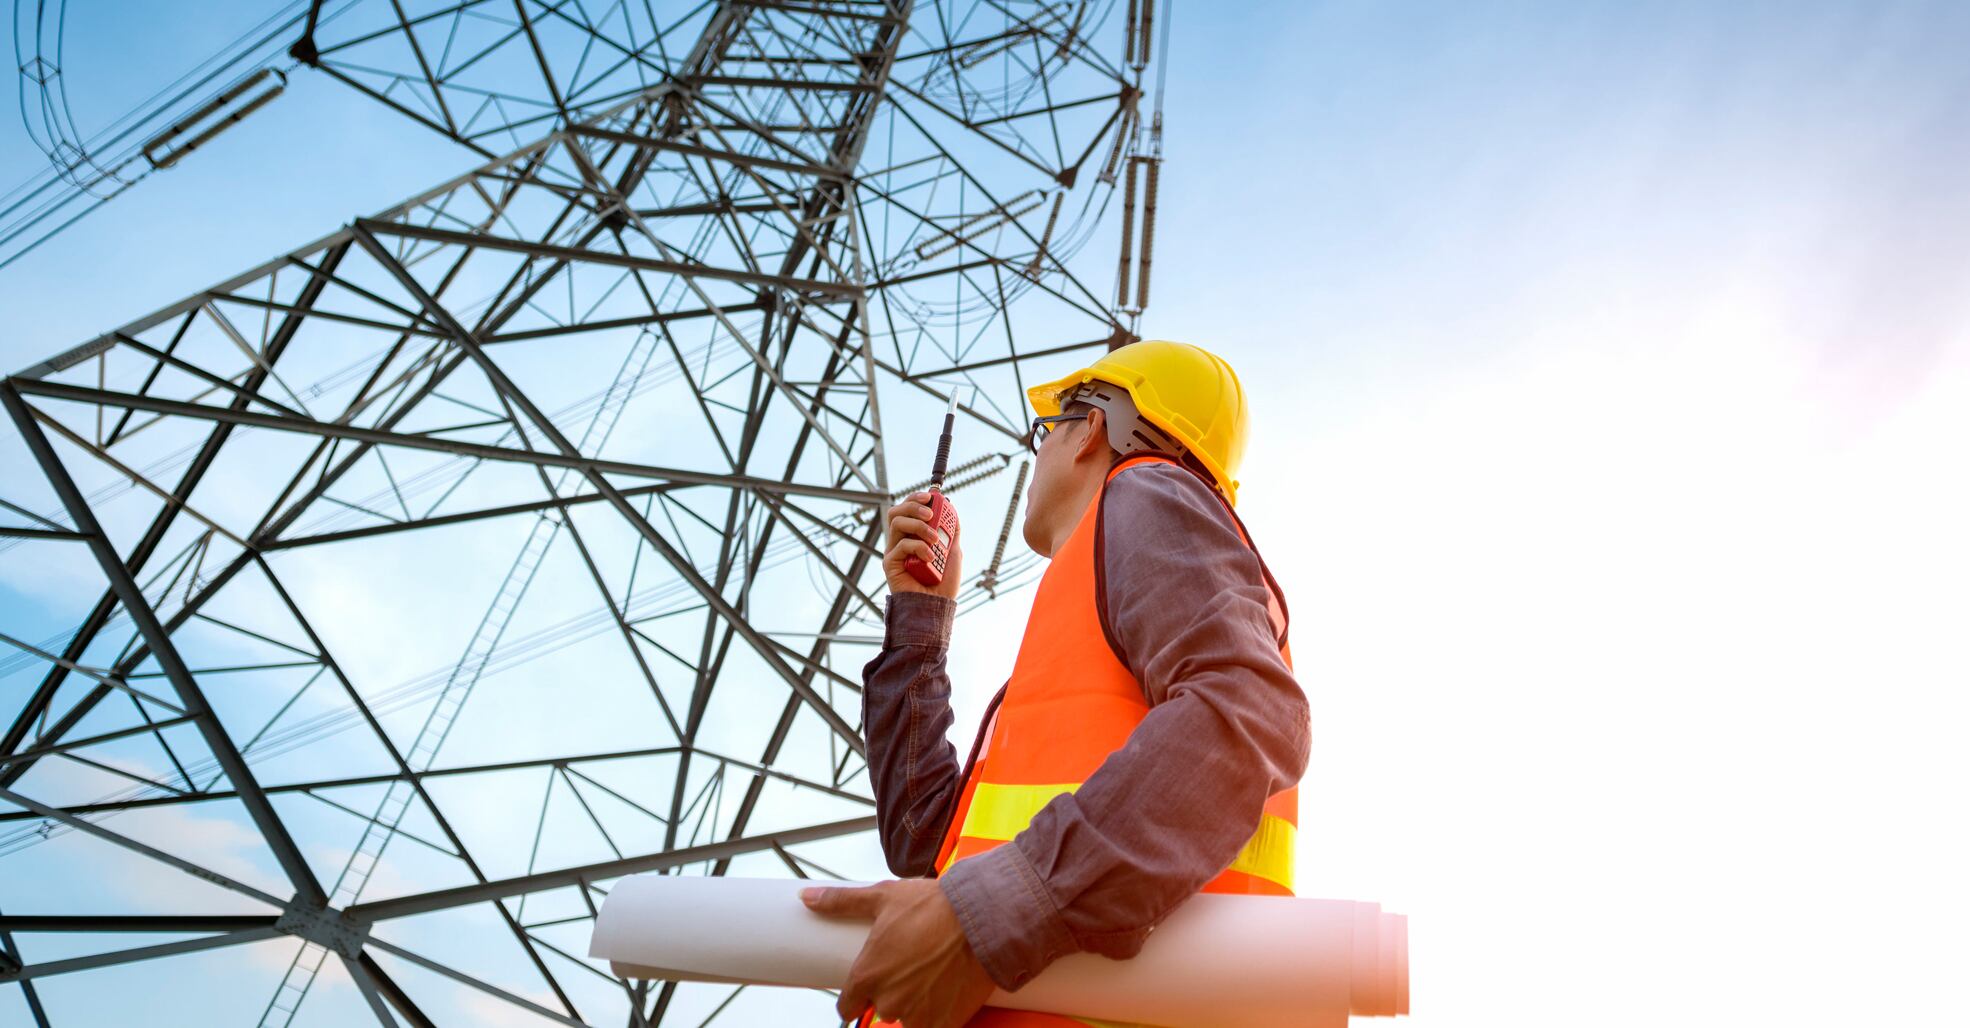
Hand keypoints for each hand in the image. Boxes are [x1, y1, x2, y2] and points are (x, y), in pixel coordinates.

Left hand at [802, 879, 994, 1026]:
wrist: (982, 917)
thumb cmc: (933, 906)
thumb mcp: (882, 897)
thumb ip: (841, 902)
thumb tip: (807, 897)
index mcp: (868, 976)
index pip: (847, 1006)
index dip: (856, 996)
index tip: (867, 987)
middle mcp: (890, 1001)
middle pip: (881, 1008)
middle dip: (892, 992)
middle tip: (910, 968)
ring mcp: (918, 1016)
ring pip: (909, 1018)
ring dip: (917, 1004)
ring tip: (932, 976)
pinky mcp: (946, 1023)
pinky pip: (935, 1026)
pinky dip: (940, 1013)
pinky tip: (946, 990)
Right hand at [881, 492, 961, 599]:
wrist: (937, 604)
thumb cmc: (943, 582)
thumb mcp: (954, 551)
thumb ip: (951, 531)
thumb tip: (952, 509)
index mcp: (914, 535)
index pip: (908, 509)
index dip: (916, 498)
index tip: (930, 497)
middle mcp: (901, 540)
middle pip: (897, 511)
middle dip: (913, 506)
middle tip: (930, 514)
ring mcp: (894, 551)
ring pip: (897, 523)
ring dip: (918, 526)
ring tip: (934, 539)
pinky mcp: (890, 562)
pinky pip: (901, 545)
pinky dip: (918, 547)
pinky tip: (929, 557)